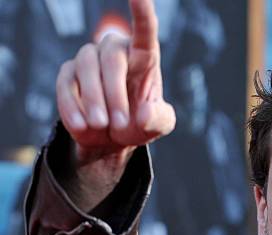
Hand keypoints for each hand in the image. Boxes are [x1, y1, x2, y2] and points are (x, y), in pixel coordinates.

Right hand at [56, 0, 174, 162]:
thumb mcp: (158, 126)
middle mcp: (115, 50)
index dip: (142, 12)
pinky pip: (66, 85)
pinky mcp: (68, 76)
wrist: (113, 138)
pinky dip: (73, 107)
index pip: (145, 30)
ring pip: (86, 68)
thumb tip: (144, 113)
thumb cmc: (140, 123)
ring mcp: (89, 60)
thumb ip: (159, 119)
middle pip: (112, 59)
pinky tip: (83, 127)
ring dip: (94, 100)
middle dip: (115, 95)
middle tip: (120, 125)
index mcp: (143, 57)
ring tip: (101, 126)